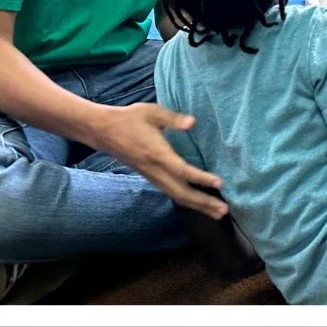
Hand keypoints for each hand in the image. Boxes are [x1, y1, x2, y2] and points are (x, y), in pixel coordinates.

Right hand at [91, 103, 227, 216]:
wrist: (102, 130)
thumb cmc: (129, 119)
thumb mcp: (151, 112)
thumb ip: (172, 118)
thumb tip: (192, 122)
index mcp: (157, 153)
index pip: (182, 170)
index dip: (200, 178)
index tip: (219, 183)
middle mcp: (155, 169)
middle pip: (181, 192)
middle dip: (203, 202)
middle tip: (224, 210)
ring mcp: (152, 176)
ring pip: (176, 196)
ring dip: (198, 206)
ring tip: (218, 213)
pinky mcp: (151, 178)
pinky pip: (171, 193)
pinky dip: (187, 201)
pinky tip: (200, 205)